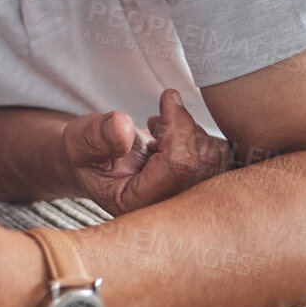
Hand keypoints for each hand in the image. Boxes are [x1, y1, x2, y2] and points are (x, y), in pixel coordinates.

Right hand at [63, 89, 230, 214]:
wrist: (94, 164)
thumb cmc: (87, 153)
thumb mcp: (82, 141)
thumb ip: (99, 135)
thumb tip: (124, 126)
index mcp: (138, 204)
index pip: (179, 165)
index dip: (178, 125)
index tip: (167, 98)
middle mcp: (167, 209)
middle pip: (203, 161)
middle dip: (185, 127)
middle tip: (159, 116)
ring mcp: (186, 201)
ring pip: (216, 158)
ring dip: (194, 132)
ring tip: (164, 129)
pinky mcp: (200, 188)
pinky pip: (223, 158)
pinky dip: (204, 137)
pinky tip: (177, 137)